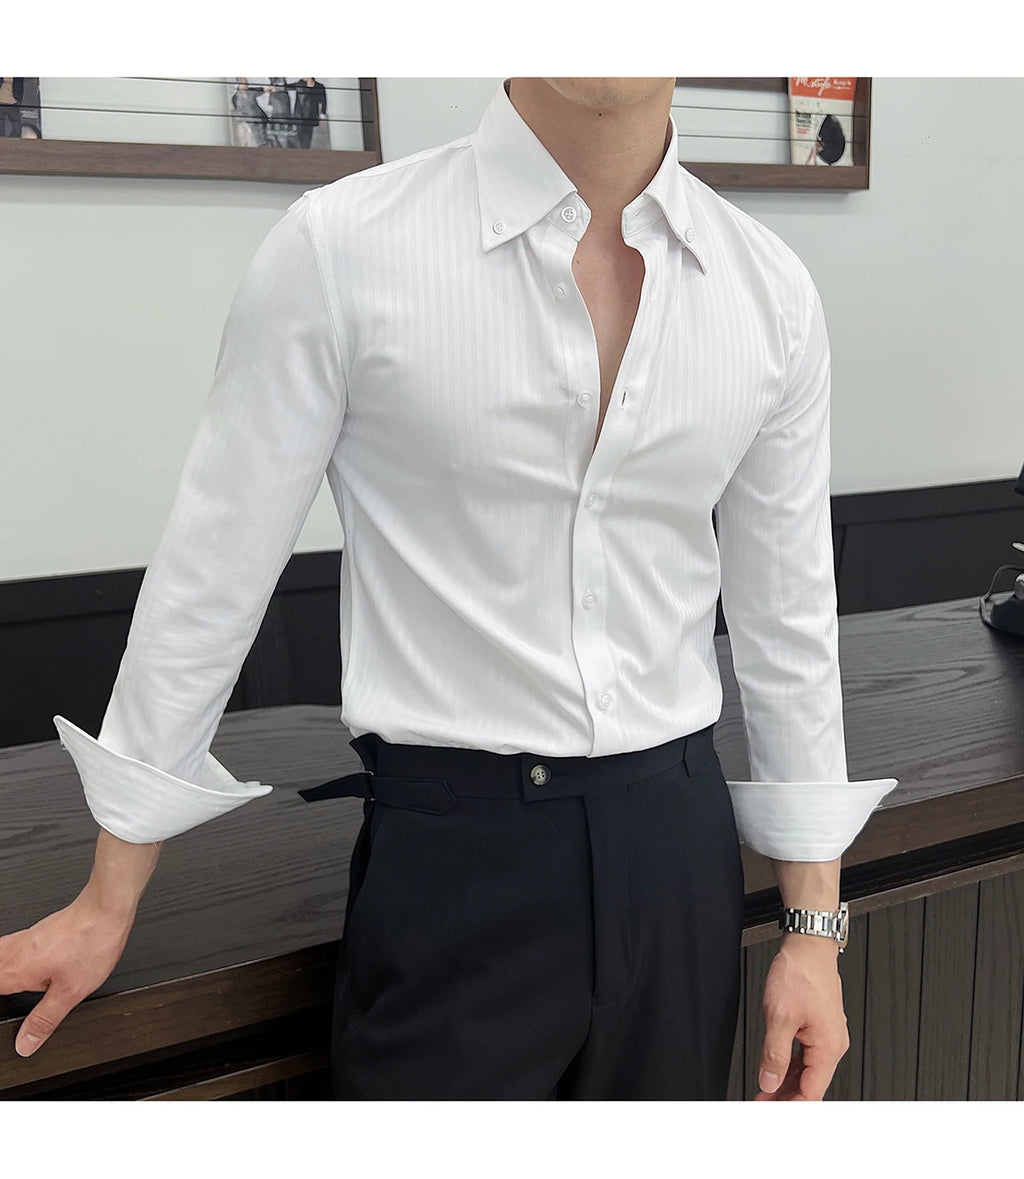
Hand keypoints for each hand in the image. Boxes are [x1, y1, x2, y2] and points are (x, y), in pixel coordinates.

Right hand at [0, 892, 134, 1057]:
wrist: (106, 909)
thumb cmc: (91, 943)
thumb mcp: (69, 993)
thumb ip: (44, 1020)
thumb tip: (26, 1043)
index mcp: (14, 971)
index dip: (1, 1007)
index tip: (9, 1007)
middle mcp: (13, 953)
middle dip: (4, 989)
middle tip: (11, 1000)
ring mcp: (24, 939)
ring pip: (0, 960)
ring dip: (5, 975)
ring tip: (18, 989)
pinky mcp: (37, 932)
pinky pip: (12, 949)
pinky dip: (13, 962)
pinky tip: (29, 970)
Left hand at [754, 934, 849, 1099]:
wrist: (807, 946)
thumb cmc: (800, 973)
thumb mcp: (779, 1016)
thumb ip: (773, 1054)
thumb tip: (769, 1080)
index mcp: (828, 1047)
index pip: (811, 1093)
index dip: (789, 1106)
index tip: (770, 1112)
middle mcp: (832, 1044)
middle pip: (810, 1085)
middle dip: (786, 1097)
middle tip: (762, 1104)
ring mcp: (827, 1035)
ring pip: (806, 1070)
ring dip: (785, 1083)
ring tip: (764, 1091)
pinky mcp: (818, 1026)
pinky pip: (804, 1055)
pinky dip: (789, 1066)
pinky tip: (774, 1070)